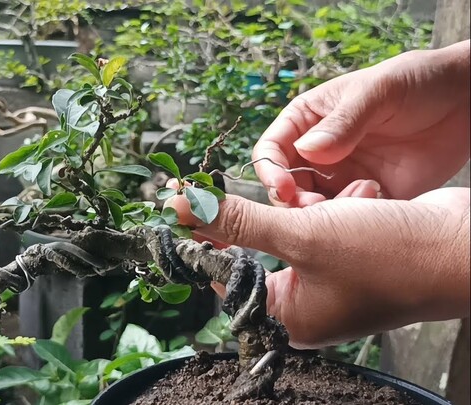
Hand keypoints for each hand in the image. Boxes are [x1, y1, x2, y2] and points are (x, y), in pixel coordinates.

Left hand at [165, 186, 469, 348]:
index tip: (203, 202)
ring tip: (357, 206)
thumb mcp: (301, 234)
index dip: (215, 236)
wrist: (464, 245)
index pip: (229, 276)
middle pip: (267, 248)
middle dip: (289, 216)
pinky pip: (331, 222)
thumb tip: (182, 210)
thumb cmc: (387, 254)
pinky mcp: (356, 255)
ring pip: (302, 228)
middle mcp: (309, 304)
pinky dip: (346, 207)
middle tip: (301, 198)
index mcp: (290, 317)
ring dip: (323, 208)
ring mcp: (336, 280)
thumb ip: (238, 222)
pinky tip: (374, 204)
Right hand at [253, 40, 469, 206]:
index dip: (270, 170)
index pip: (271, 150)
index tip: (283, 188)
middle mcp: (318, 153)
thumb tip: (306, 150)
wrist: (467, 100)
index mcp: (307, 121)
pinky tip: (373, 214)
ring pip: (313, 209)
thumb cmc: (418, 82)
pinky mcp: (370, 197)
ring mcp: (343, 177)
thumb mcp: (378, 91)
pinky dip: (352, 225)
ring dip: (322, 216)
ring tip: (350, 209)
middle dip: (293, 202)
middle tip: (314, 208)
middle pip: (286, 187)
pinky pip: (349, 220)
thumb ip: (343, 121)